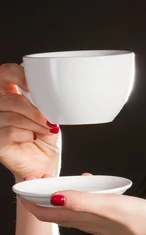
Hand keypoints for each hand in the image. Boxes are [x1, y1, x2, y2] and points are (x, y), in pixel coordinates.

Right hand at [0, 62, 60, 180]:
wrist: (43, 162)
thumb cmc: (44, 136)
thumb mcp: (48, 113)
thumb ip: (43, 99)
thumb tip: (49, 92)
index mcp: (9, 92)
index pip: (6, 72)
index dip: (18, 75)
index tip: (34, 86)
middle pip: (10, 99)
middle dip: (33, 110)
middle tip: (47, 120)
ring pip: (12, 116)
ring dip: (33, 125)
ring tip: (44, 131)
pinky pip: (9, 132)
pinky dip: (26, 135)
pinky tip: (32, 138)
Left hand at [17, 173, 145, 234]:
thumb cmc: (137, 222)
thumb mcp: (108, 205)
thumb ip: (82, 201)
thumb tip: (55, 197)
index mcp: (82, 218)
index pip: (47, 213)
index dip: (32, 203)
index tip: (23, 190)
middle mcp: (86, 223)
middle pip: (55, 212)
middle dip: (43, 198)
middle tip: (38, 182)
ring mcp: (96, 223)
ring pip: (70, 210)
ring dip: (60, 197)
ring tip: (59, 182)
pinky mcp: (108, 222)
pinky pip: (86, 209)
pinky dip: (80, 198)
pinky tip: (91, 188)